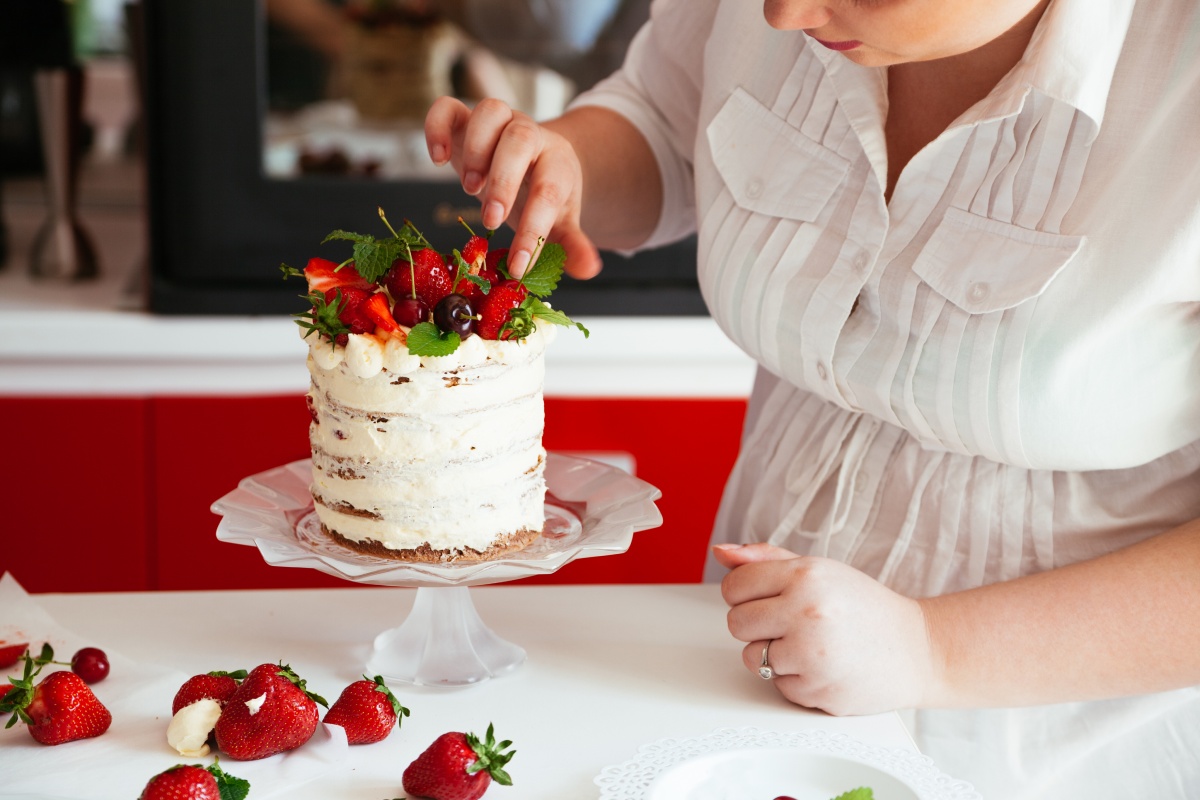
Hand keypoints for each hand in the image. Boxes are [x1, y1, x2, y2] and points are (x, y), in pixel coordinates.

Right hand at [424, 96, 601, 279]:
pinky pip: (447, 108)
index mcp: (556, 161)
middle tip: (492, 220)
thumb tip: (589, 270)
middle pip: (521, 139)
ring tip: (470, 189)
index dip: (533, 229)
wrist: (527, 160)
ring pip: (489, 111)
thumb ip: (572, 245)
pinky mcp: (463, 121)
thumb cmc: (540, 194)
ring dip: (476, 149)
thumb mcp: (559, 223)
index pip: (549, 190)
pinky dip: (436, 127)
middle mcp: (528, 134)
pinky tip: (437, 160)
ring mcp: (496, 123)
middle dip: (504, 180)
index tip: (519, 265)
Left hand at [714, 543, 937, 715]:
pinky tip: (822, 667)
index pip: (734, 586)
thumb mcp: (818, 569)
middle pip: (736, 623)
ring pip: (752, 658)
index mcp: (805, 575)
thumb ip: (764, 558)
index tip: (767, 598)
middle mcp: (807, 612)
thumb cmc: (864, 607)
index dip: (745, 594)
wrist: (918, 650)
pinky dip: (794, 680)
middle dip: (756, 625)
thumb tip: (720, 552)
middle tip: (789, 623)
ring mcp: (811, 654)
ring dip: (773, 655)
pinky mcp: (816, 690)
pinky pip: (777, 686)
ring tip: (809, 645)